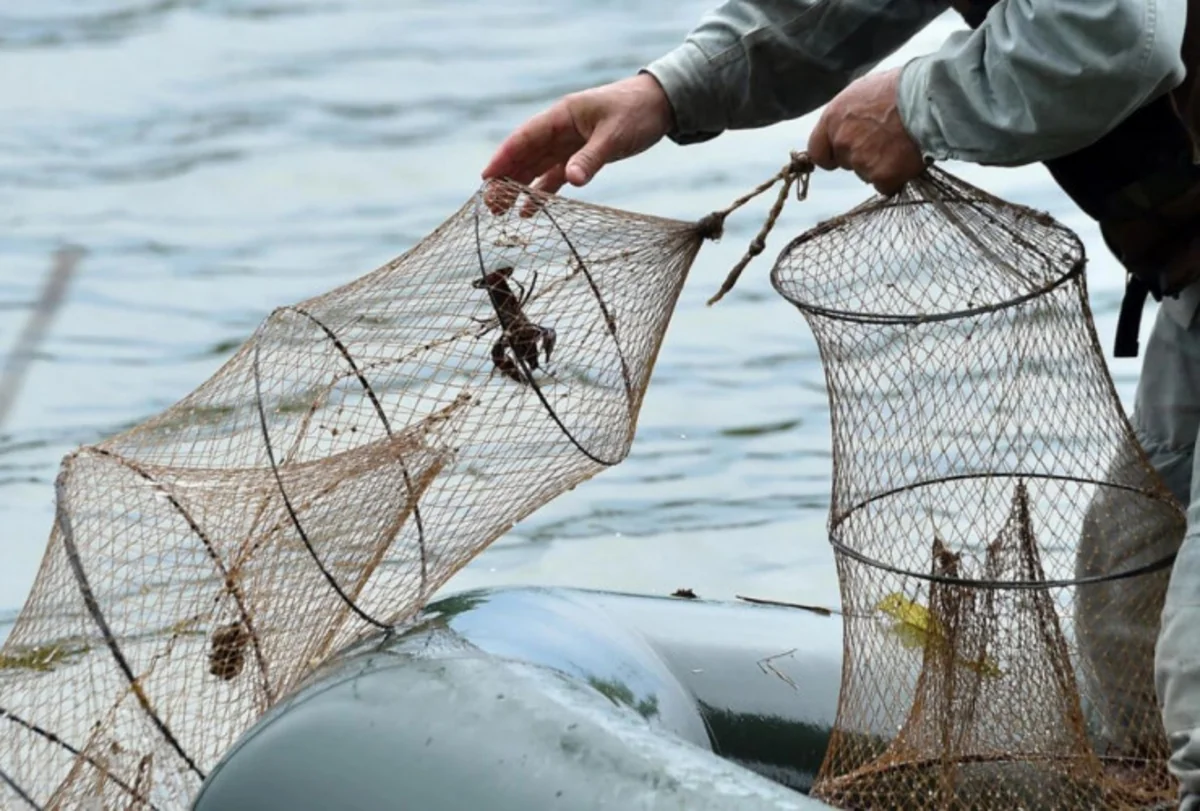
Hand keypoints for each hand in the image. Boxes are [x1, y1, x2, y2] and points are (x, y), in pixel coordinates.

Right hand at [481, 74, 673, 210]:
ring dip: (519, 187)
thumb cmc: (636, 112)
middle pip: (525, 155)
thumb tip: (571, 180)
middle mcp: (560, 130)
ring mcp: (569, 144)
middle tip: (490, 206)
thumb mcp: (614, 135)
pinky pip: (555, 175)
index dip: (503, 158)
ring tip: (502, 212)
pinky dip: (542, 192)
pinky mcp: (581, 156)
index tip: (486, 179)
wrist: (660, 105)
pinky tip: (530, 210)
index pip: (524, 138)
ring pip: (536, 167)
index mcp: (562, 116)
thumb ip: (591, 158)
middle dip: (505, 179)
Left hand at [807, 67, 927, 195]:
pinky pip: (885, 187)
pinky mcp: (882, 176)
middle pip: (846, 162)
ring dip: (881, 166)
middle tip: (885, 140)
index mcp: (832, 119)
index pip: (817, 151)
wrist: (927, 98)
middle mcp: (842, 142)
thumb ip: (846, 115)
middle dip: (862, 156)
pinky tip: (907, 160)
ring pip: (866, 174)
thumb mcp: (862, 91)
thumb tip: (846, 125)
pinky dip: (896, 178)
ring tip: (900, 144)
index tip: (839, 157)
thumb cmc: (899, 88)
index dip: (830, 155)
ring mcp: (861, 161)